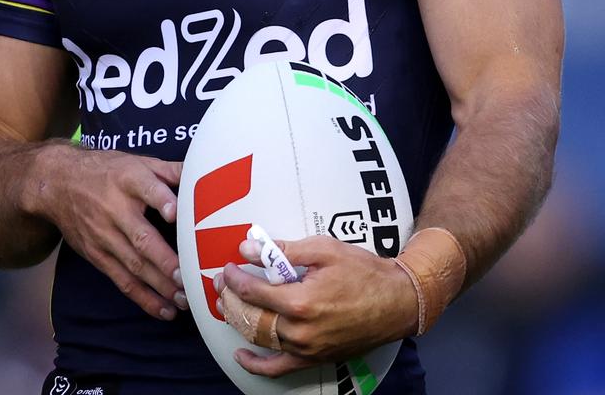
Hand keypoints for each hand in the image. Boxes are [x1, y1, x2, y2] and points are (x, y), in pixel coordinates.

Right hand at [39, 147, 184, 320]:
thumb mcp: (136, 161)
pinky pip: (122, 280)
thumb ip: (170, 170)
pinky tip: (164, 310)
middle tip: (188, 278)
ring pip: (133, 265)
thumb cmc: (106, 170)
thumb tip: (204, 173)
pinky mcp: (96, 255)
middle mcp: (115, 209)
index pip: (147, 188)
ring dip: (159, 285)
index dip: (162, 200)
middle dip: (165, 261)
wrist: (58, 183)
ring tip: (184, 300)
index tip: (176, 213)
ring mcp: (104, 236)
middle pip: (141, 237)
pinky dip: (144, 298)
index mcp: (128, 179)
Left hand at [216, 235, 417, 376]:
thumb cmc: (362, 271)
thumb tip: (248, 247)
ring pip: (260, 339)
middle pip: (251, 317)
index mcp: (300, 301)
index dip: (234, 278)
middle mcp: (299, 331)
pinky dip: (257, 364)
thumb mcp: (323, 249)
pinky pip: (279, 368)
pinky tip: (242, 354)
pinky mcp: (314, 359)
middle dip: (230, 299)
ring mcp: (306, 349)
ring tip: (226, 306)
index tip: (227, 267)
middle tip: (219, 283)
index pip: (253, 291)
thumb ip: (283, 250)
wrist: (396, 301)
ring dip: (239, 322)